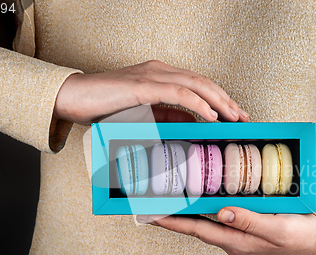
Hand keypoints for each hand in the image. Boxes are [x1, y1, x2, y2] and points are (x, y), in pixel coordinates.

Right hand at [54, 60, 247, 124]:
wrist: (72, 98)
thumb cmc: (104, 107)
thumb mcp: (143, 114)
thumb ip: (168, 117)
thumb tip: (193, 124)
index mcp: (160, 76)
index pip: (198, 84)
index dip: (220, 98)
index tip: (235, 114)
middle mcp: (159, 71)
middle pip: (203, 82)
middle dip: (226, 99)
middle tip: (243, 116)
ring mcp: (152, 76)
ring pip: (196, 84)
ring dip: (218, 101)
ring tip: (234, 117)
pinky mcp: (143, 86)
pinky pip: (178, 93)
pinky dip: (198, 104)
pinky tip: (211, 116)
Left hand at [139, 207, 315, 254]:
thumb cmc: (300, 237)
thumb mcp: (275, 228)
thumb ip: (248, 221)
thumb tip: (221, 213)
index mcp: (236, 242)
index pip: (197, 229)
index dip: (173, 221)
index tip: (152, 214)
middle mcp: (233, 240)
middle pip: (197, 226)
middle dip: (175, 216)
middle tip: (155, 201)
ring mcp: (240, 235)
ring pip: (208, 221)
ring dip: (189, 211)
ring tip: (173, 198)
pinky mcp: (248, 228)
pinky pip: (222, 217)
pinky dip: (208, 208)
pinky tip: (205, 198)